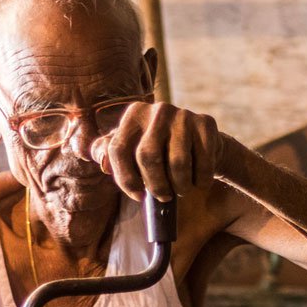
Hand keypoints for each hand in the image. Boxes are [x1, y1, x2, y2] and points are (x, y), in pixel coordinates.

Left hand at [90, 102, 222, 202]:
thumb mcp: (130, 148)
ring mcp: (183, 115)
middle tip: (164, 196)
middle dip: (156, 185)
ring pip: (177, 163)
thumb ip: (107, 152)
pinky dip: (201, 180)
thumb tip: (100, 161)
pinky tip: (198, 180)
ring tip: (181, 189)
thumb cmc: (159, 151)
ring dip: (180, 186)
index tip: (138, 195)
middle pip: (148, 156)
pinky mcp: (205, 124)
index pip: (118, 150)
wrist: (201, 144)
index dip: (125, 179)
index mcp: (134, 114)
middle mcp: (157, 110)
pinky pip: (202, 164)